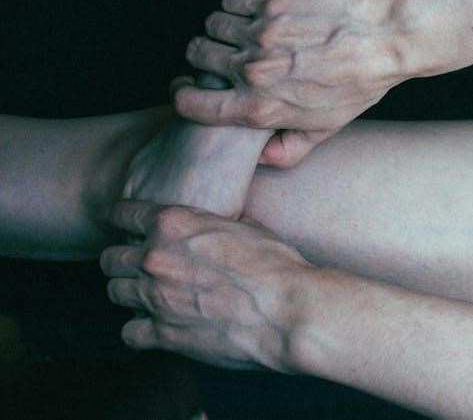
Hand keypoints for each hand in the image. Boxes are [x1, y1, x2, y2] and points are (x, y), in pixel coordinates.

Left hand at [100, 200, 309, 370]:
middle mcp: (155, 257)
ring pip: (113, 291)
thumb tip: (219, 223)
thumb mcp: (245, 225)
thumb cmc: (274, 264)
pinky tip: (153, 325)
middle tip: (136, 264)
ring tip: (144, 294)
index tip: (124, 225)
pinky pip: (128, 333)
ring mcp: (155, 297)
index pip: (122, 214)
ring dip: (126, 291)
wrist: (287, 310)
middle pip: (110, 257)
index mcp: (173, 224)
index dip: (121, 218)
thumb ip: (217, 223)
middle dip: (120, 259)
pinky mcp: (164, 334)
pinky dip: (137, 330)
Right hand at [174, 0, 409, 166]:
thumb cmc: (358, 84)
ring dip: (223, 27)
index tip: (190, 85)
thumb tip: (261, 158)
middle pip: (195, 55)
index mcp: (258, 108)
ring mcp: (259, 33)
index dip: (183, 94)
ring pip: (211, 25)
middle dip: (206, 55)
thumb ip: (288, 150)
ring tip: (246, 31)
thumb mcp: (325, 128)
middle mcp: (252, 72)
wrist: (387, 37)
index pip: (188, 104)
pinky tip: (257, 10)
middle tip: (226, 53)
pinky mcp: (271, 1)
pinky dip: (237, 3)